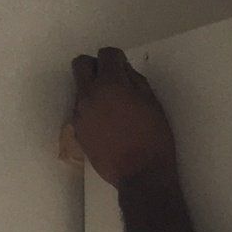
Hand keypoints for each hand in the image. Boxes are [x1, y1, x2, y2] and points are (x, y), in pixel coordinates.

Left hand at [66, 47, 175, 190]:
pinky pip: (81, 111)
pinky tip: (107, 127)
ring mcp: (80, 113)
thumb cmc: (154, 141)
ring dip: (93, 91)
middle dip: (96, 66)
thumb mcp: (154, 105)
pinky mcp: (78, 130)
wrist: (141, 177)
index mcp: (111, 84)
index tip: (124, 67)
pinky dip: (91, 112)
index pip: (106, 54)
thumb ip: (136, 81)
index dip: (117, 58)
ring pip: (80, 89)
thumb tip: (124, 72)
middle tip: (111, 81)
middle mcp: (89, 94)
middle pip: (81, 64)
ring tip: (112, 111)